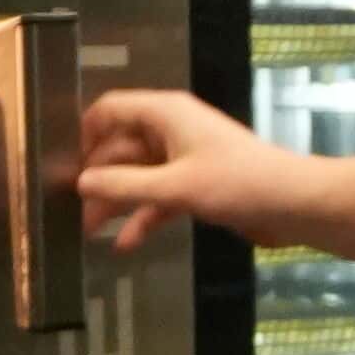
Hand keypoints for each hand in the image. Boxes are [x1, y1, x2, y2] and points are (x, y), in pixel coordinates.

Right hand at [79, 87, 318, 252]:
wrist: (293, 205)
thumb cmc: (237, 183)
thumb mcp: (175, 187)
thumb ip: (125, 187)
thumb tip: (81, 183)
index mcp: (165, 115)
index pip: (110, 110)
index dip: (84, 133)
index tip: (61, 163)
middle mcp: (171, 130)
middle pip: (120, 147)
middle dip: (97, 177)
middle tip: (69, 210)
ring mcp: (184, 159)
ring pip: (138, 176)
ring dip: (116, 202)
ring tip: (88, 231)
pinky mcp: (197, 186)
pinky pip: (159, 198)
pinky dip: (144, 218)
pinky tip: (124, 244)